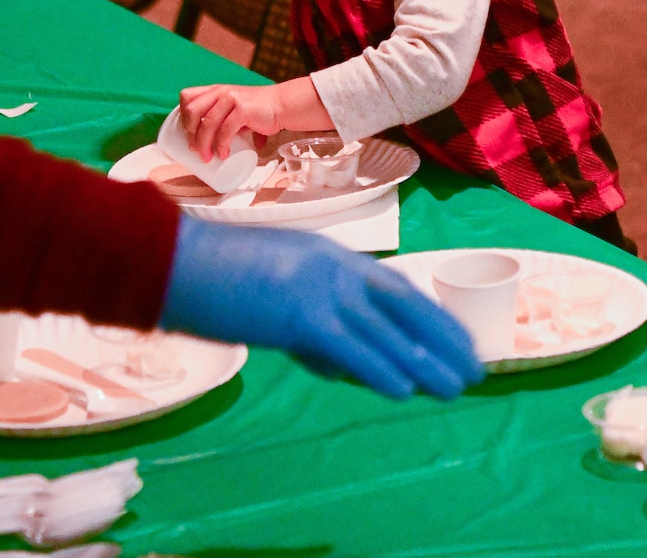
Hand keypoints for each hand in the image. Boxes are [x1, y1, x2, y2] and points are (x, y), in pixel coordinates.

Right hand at [159, 217, 483, 399]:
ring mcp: (319, 289)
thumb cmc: (213, 276)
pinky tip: (406, 390)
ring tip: (457, 386)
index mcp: (328, 256)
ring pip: (387, 330)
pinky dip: (382, 369)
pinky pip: (353, 348)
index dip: (428, 313)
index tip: (454, 336)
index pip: (393, 285)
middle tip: (474, 364)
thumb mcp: (273, 288)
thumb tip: (337, 364)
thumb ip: (310, 323)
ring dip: (426, 361)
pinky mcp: (300, 316)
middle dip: (442, 337)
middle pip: (405, 304)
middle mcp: (333, 267)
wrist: (172, 260)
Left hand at [178, 78, 334, 162]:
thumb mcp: (234, 108)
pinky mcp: (243, 109)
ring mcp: (231, 98)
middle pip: (192, 111)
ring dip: (203, 144)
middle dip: (189, 134)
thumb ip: (222, 118)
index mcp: (215, 90)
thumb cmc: (257, 111)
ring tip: (207, 158)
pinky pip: (225, 129)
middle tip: (195, 150)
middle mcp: (220, 91)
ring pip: (207, 123)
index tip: (186, 133)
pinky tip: (223, 154)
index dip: (182, 115)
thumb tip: (208, 144)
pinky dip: (221, 144)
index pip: (187, 97)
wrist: (281, 106)